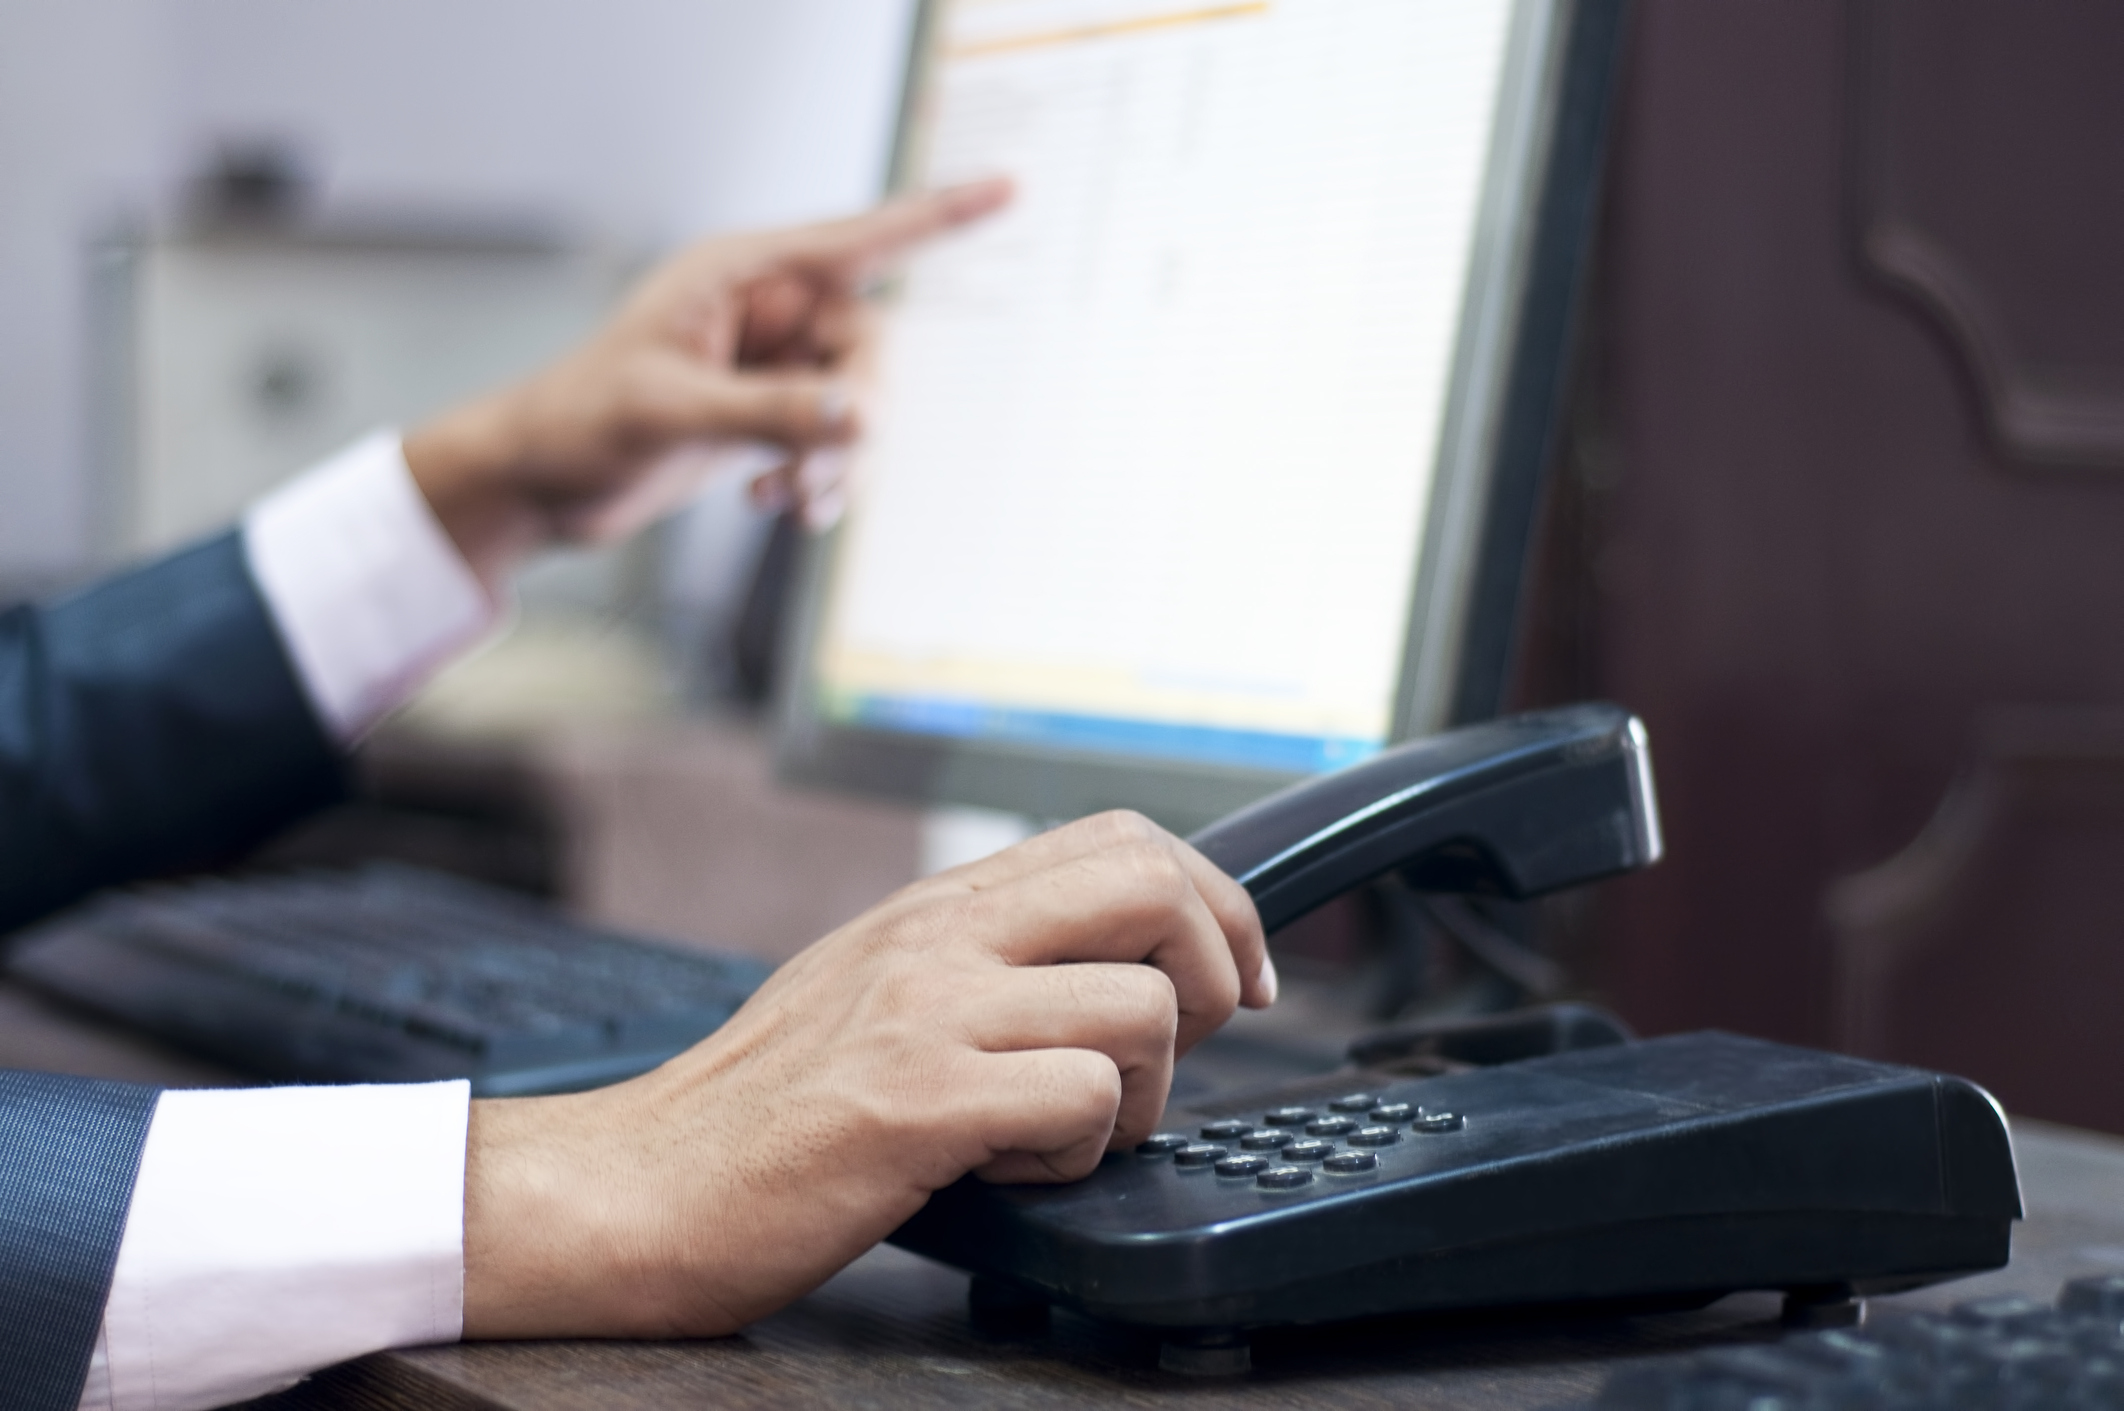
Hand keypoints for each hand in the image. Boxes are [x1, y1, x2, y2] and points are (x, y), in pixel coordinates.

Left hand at [403, 179, 1011, 584]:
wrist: (539, 484)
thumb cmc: (580, 424)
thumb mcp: (671, 413)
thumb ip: (770, 413)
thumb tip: (861, 419)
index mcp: (740, 275)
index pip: (860, 241)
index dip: (939, 216)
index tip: (1009, 189)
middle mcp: (765, 312)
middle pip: (867, 350)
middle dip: (851, 418)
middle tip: (808, 473)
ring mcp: (769, 366)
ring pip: (856, 406)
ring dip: (834, 461)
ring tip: (782, 499)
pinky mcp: (767, 417)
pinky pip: (834, 443)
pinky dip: (820, 481)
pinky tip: (775, 507)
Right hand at [461, 811, 1276, 1338]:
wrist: (638, 1186)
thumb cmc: (757, 1109)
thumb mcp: (874, 988)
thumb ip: (983, 958)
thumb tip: (1114, 959)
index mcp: (938, 906)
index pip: (1125, 837)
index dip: (1216, 902)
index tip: (1238, 977)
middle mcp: (939, 937)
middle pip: (1152, 881)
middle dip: (1213, 966)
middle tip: (1189, 1042)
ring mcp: (929, 1012)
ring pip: (1139, 1006)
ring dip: (1138, 1092)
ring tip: (1061, 1131)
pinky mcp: (918, 1101)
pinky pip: (1083, 1102)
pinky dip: (1078, 1153)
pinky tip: (1010, 1167)